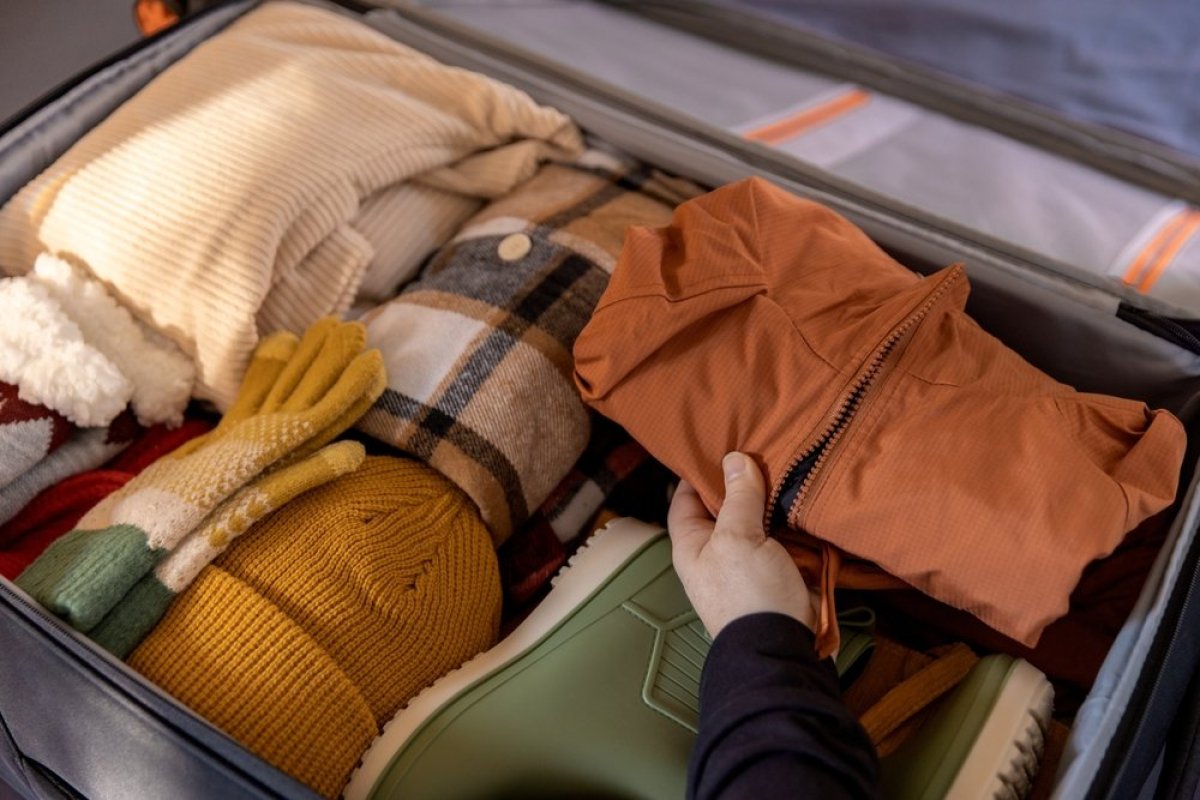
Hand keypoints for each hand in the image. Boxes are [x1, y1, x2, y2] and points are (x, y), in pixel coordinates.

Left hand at [668, 452, 817, 637]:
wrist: (782, 649)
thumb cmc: (748, 597)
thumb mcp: (738, 538)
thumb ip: (738, 497)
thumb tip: (735, 459)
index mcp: (692, 545)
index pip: (686, 499)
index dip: (698, 472)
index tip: (717, 445)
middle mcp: (717, 553)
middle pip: (726, 508)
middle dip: (743, 483)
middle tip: (761, 448)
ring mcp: (749, 564)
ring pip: (759, 522)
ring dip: (773, 501)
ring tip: (787, 464)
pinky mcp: (779, 573)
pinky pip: (785, 540)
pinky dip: (794, 523)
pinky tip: (805, 500)